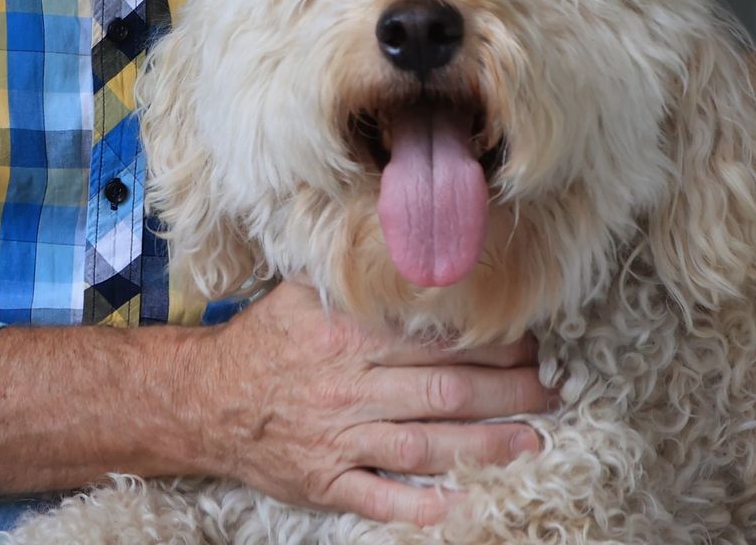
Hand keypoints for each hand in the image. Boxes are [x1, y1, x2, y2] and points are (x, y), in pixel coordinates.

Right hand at [187, 279, 553, 527]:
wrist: (204, 399)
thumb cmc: (265, 342)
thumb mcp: (303, 292)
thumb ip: (357, 280)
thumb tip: (412, 251)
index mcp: (347, 333)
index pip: (436, 338)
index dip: (490, 343)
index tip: (528, 344)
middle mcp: (347, 384)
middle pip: (444, 391)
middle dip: (508, 393)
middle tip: (551, 391)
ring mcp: (338, 437)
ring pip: (425, 444)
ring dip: (486, 446)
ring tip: (534, 443)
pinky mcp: (327, 481)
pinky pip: (382, 496)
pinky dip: (424, 505)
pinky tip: (466, 504)